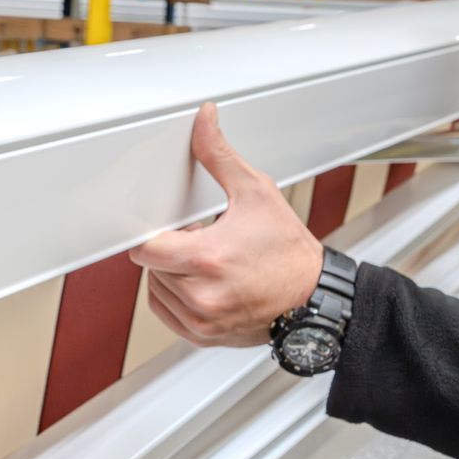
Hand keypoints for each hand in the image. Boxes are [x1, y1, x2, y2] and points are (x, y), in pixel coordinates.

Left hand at [127, 103, 325, 347]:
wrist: (313, 297)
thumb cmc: (289, 251)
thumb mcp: (256, 193)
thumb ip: (220, 156)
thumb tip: (204, 122)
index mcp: (207, 258)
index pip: (144, 247)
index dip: (155, 233)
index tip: (171, 227)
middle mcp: (200, 295)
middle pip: (151, 266)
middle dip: (169, 250)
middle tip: (202, 240)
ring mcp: (200, 320)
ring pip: (156, 289)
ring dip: (171, 274)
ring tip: (208, 263)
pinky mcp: (201, 336)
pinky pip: (166, 313)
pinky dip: (176, 297)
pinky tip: (203, 283)